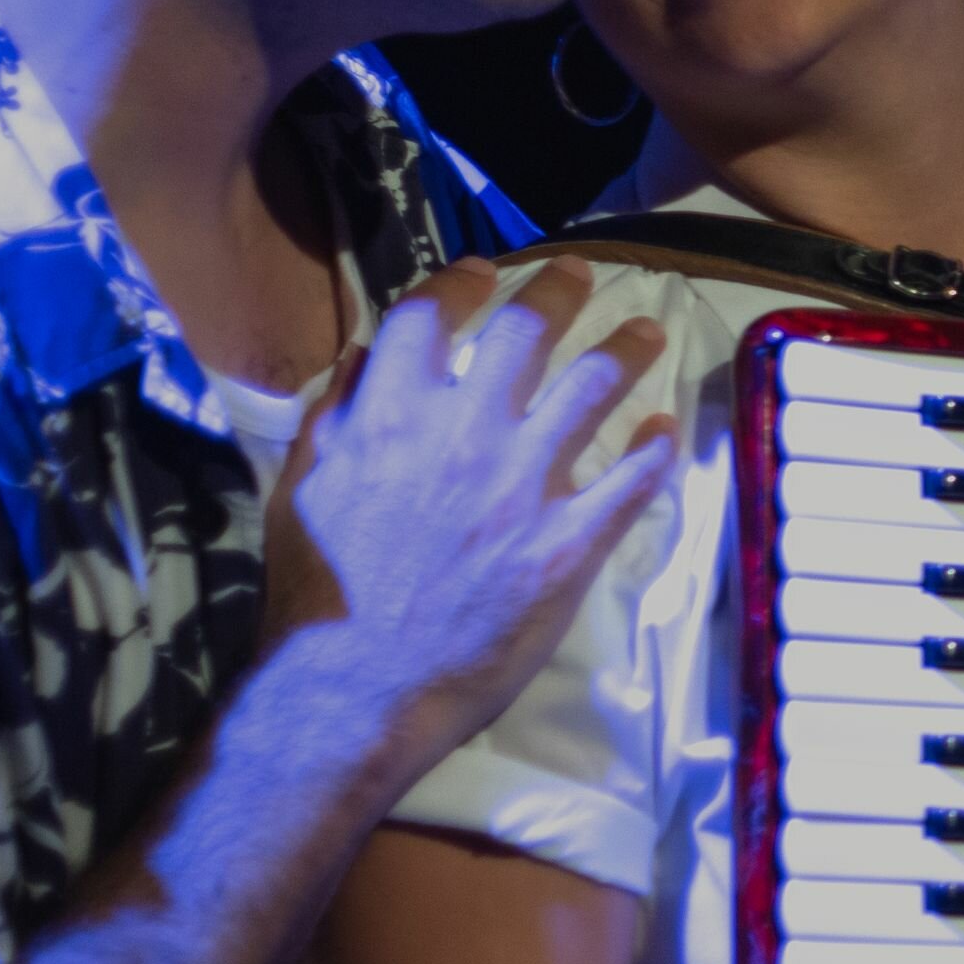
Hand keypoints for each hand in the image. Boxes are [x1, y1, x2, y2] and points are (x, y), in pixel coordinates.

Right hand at [263, 259, 677, 751]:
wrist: (351, 692)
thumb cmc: (316, 598)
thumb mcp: (300, 489)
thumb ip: (335, 416)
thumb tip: (364, 357)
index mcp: (388, 418)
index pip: (430, 316)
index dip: (463, 283)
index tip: (488, 270)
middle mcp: (461, 436)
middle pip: (526, 333)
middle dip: (562, 291)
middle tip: (584, 275)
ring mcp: (521, 488)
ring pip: (592, 389)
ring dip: (625, 350)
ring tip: (647, 332)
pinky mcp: (566, 546)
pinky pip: (630, 480)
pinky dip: (654, 446)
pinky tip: (663, 429)